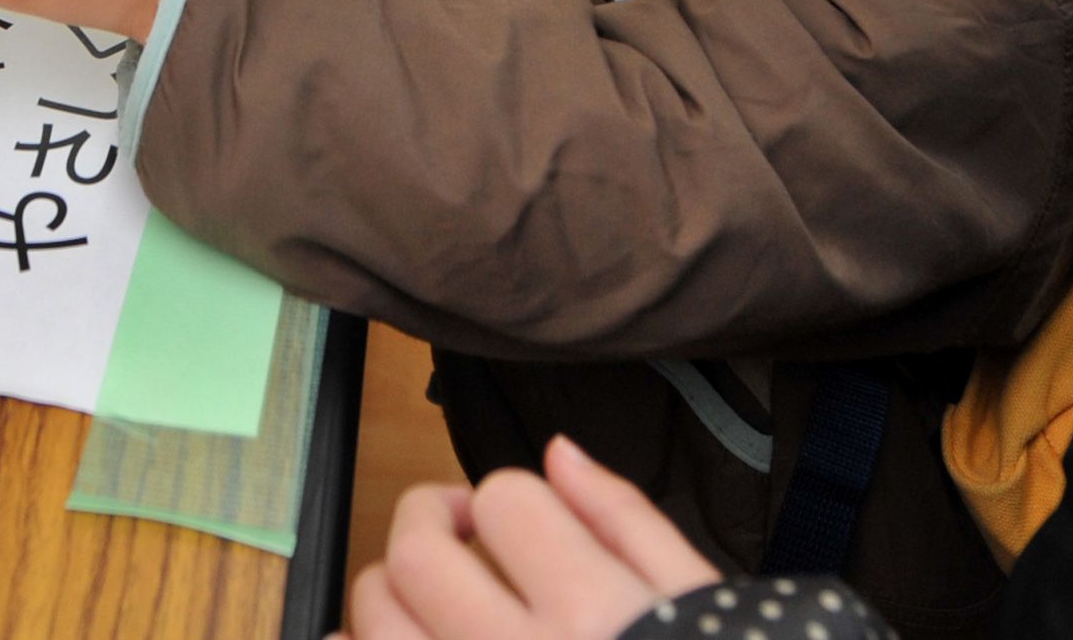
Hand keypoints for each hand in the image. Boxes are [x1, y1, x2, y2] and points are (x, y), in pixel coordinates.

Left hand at [339, 436, 720, 639]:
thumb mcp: (696, 599)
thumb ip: (625, 519)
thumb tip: (560, 456)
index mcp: (593, 612)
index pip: (504, 502)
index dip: (508, 500)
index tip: (523, 523)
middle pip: (420, 552)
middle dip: (427, 521)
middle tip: (457, 532)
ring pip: (376, 618)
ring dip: (389, 586)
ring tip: (429, 593)